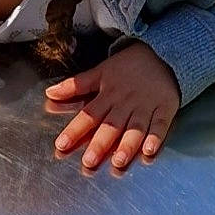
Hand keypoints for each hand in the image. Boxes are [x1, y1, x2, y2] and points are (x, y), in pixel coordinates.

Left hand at [44, 42, 180, 171]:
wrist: (161, 53)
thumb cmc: (128, 66)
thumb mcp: (100, 72)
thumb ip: (76, 85)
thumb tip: (50, 93)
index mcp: (107, 95)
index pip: (88, 115)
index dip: (75, 130)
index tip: (62, 144)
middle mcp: (125, 104)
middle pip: (111, 126)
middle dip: (100, 144)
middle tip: (89, 161)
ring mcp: (145, 107)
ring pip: (135, 129)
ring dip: (127, 145)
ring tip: (119, 161)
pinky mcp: (164, 109)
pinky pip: (160, 125)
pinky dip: (156, 137)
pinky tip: (149, 150)